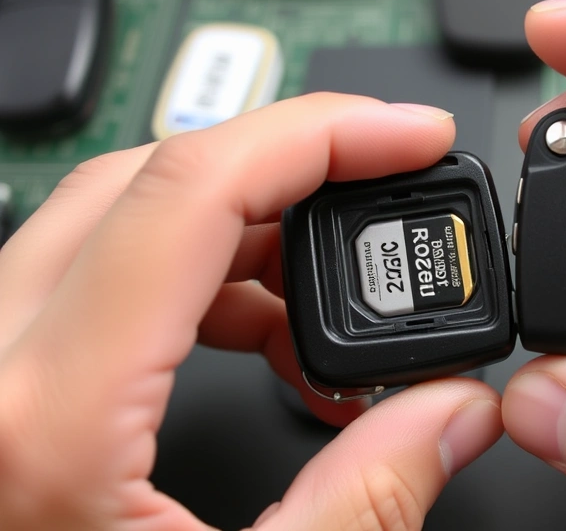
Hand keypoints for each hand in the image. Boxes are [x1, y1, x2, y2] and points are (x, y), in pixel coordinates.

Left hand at [0, 94, 502, 529]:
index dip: (323, 136)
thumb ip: (369, 499)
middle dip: (296, 172)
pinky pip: (102, 274)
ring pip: (122, 217)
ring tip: (340, 301)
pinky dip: (201, 279)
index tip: (408, 136)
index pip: (193, 189)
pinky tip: (269, 339)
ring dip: (249, 232)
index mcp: (42, 418)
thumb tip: (458, 412)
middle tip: (391, 196)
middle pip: (153, 177)